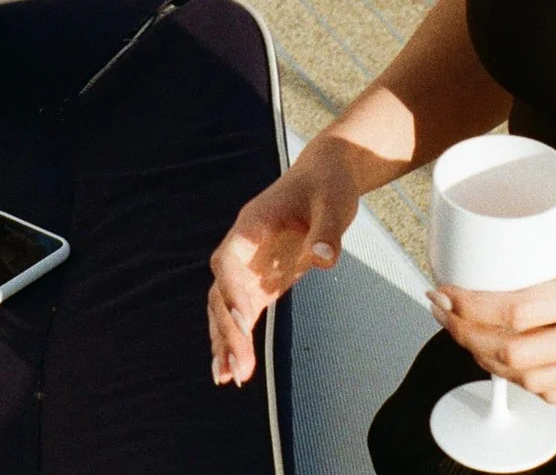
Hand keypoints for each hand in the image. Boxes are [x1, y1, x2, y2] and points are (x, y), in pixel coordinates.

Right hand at [208, 142, 356, 385]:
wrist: (325, 176)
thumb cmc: (327, 186)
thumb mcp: (333, 204)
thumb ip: (326, 233)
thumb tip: (323, 261)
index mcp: (251, 225)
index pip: (230, 262)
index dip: (232, 290)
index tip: (245, 320)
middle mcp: (241, 249)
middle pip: (222, 292)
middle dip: (227, 330)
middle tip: (238, 369)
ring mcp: (249, 267)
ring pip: (224, 307)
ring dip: (225, 340)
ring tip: (228, 378)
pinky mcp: (262, 281)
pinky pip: (243, 313)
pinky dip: (237, 339)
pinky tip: (235, 370)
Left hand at [432, 216, 555, 403]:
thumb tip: (535, 216)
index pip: (516, 310)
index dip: (471, 306)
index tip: (445, 292)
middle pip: (513, 352)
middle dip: (466, 335)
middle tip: (445, 315)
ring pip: (530, 379)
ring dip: (489, 361)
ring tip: (469, 337)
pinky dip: (525, 382)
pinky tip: (510, 362)